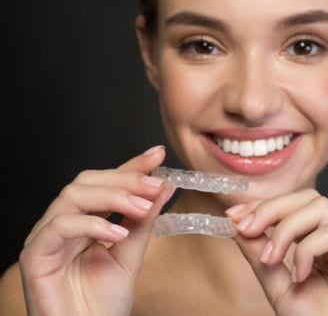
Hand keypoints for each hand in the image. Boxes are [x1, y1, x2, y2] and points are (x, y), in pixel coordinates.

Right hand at [19, 146, 173, 315]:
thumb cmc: (103, 303)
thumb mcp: (131, 254)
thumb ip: (144, 221)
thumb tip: (163, 187)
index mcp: (85, 220)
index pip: (106, 183)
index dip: (131, 166)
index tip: (158, 155)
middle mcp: (64, 223)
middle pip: (87, 182)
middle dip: (125, 179)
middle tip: (155, 185)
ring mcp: (47, 237)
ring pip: (72, 196)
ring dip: (112, 197)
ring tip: (142, 208)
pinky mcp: (36, 255)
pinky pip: (59, 226)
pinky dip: (91, 224)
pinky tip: (118, 232)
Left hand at [227, 189, 327, 315]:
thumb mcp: (277, 285)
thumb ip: (260, 254)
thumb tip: (237, 224)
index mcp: (324, 241)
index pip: (296, 205)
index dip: (265, 205)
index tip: (234, 215)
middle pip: (310, 198)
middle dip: (272, 208)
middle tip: (246, 228)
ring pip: (320, 209)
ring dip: (285, 229)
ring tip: (270, 259)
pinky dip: (306, 250)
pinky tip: (298, 276)